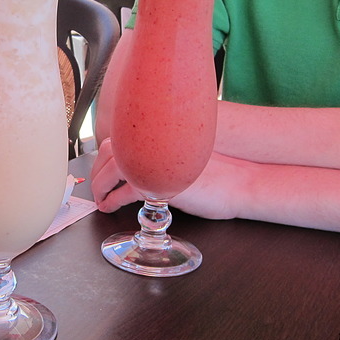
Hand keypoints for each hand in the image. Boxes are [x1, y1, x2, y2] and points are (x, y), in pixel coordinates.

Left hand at [92, 138, 241, 218]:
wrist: (242, 182)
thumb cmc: (220, 173)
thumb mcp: (184, 157)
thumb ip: (161, 154)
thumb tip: (134, 164)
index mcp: (163, 133)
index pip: (122, 137)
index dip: (106, 155)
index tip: (101, 169)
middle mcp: (158, 143)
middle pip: (113, 150)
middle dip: (98, 171)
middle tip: (96, 187)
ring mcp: (158, 161)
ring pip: (114, 168)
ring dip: (101, 185)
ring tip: (101, 199)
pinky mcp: (162, 183)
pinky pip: (126, 190)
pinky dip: (113, 199)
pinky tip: (112, 206)